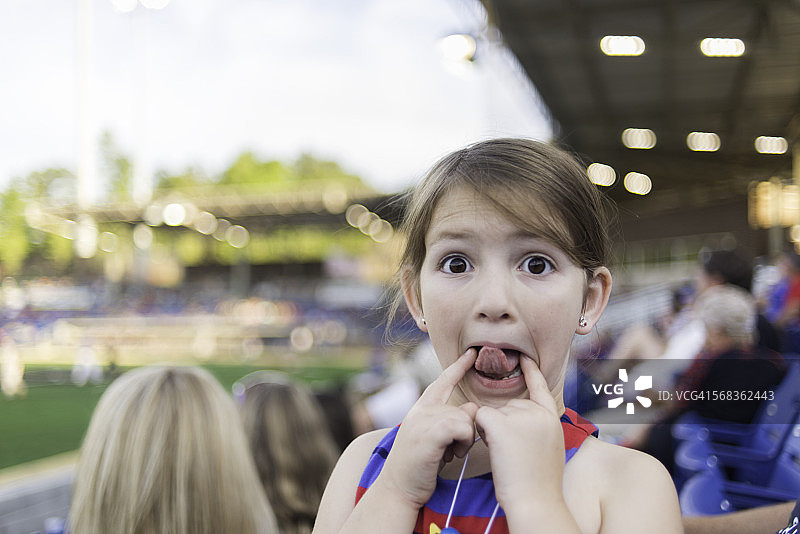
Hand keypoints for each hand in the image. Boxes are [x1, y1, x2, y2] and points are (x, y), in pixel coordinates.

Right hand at [377, 347, 478, 507]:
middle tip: (451, 449)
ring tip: (448, 454)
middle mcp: (422, 409)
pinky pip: (464, 428)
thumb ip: (445, 420)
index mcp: (421, 408)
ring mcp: (425, 419)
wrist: (398, 488)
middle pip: (466, 407)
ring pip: (467, 419)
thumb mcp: (430, 437)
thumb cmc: (418, 467)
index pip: (443, 381)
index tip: (472, 353)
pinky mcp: (431, 431)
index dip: (458, 366)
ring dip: (465, 441)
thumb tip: (469, 411)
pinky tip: (450, 455)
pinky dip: (463, 443)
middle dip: (467, 430)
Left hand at [475, 357, 565, 511]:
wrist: (535, 501)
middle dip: (502, 424)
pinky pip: (480, 417)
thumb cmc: (538, 483)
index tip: (524, 357)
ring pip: (492, 412)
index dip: (531, 371)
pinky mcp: (502, 423)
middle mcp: (538, 411)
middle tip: (513, 452)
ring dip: (491, 430)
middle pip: (508, 405)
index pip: (540, 387)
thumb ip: (538, 427)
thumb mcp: (549, 447)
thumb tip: (521, 421)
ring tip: (506, 454)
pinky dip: (480, 430)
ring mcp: (521, 415)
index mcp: (551, 417)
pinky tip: (493, 446)